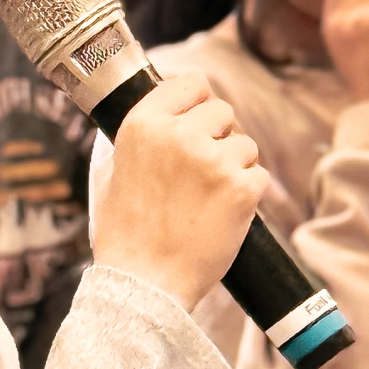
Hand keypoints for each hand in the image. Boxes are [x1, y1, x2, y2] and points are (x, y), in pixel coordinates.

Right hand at [90, 68, 267, 311]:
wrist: (144, 284)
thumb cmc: (124, 236)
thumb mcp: (109, 175)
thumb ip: (129, 141)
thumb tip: (150, 116)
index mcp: (143, 125)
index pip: (192, 84)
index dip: (199, 103)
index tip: (198, 121)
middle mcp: (179, 135)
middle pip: (224, 111)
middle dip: (219, 137)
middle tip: (203, 172)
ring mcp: (213, 160)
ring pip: (245, 144)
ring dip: (235, 167)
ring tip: (210, 199)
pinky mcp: (240, 188)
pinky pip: (259, 176)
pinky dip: (248, 195)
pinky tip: (224, 215)